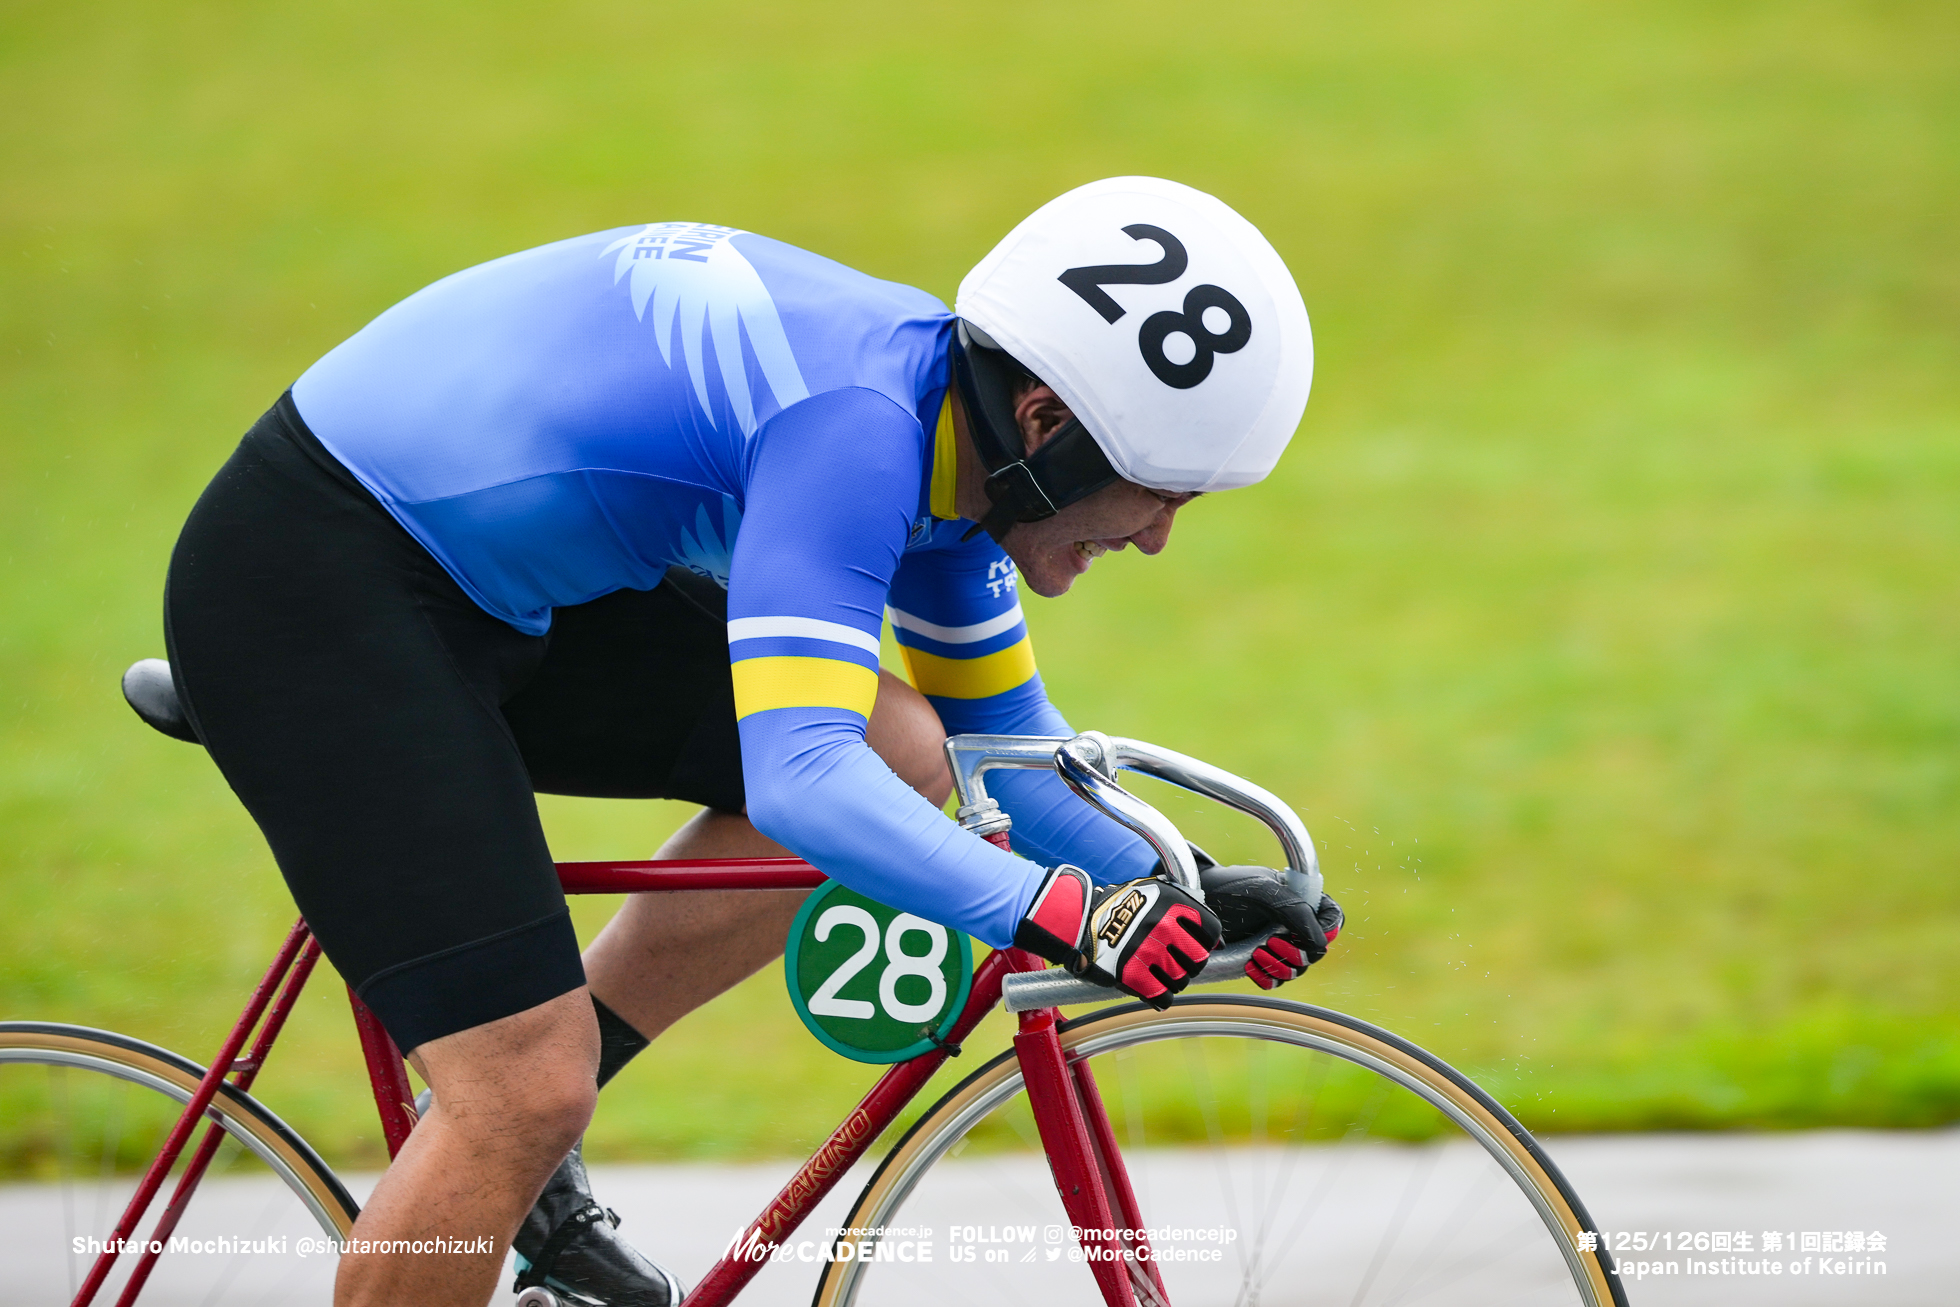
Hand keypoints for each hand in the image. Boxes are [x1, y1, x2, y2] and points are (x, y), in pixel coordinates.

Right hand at [1014, 865, 1222, 1009]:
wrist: (1077, 921)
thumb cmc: (1116, 908)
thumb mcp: (1152, 893)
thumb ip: (1185, 910)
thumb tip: (1217, 940)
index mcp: (1172, 903)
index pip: (1211, 931)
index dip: (1206, 943)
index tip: (1196, 947)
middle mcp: (1163, 926)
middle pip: (1199, 960)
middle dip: (1190, 965)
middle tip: (1175, 963)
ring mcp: (1149, 952)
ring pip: (1182, 981)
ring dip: (1173, 981)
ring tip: (1158, 973)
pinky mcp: (1133, 976)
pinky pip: (1163, 997)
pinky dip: (1160, 997)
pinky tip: (1151, 989)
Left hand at [1198, 864, 1343, 988]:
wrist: (1199, 901)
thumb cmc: (1231, 887)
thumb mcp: (1263, 891)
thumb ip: (1296, 911)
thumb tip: (1320, 943)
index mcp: (1304, 901)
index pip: (1333, 920)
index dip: (1323, 932)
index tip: (1297, 934)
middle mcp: (1296, 924)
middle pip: (1316, 952)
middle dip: (1294, 954)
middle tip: (1269, 942)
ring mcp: (1281, 944)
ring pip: (1297, 970)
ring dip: (1279, 967)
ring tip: (1256, 953)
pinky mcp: (1263, 961)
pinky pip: (1276, 981)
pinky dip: (1266, 978)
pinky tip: (1250, 966)